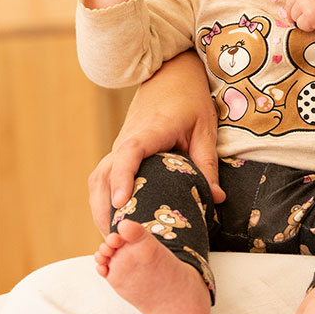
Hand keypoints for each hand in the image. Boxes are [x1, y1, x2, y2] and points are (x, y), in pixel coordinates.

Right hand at [87, 51, 223, 234]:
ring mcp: (119, 146)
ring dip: (100, 208)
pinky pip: (102, 178)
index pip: (127, 155)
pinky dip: (102, 199)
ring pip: (98, 180)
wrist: (172, 75)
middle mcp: (126, 140)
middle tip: (118, 238)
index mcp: (148, 132)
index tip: (121, 202)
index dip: (122, 178)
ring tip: (113, 237)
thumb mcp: (204, 130)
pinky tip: (114, 220)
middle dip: (106, 208)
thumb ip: (208, 164)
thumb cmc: (189, 99)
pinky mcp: (119, 152)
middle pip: (103, 176)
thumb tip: (216, 199)